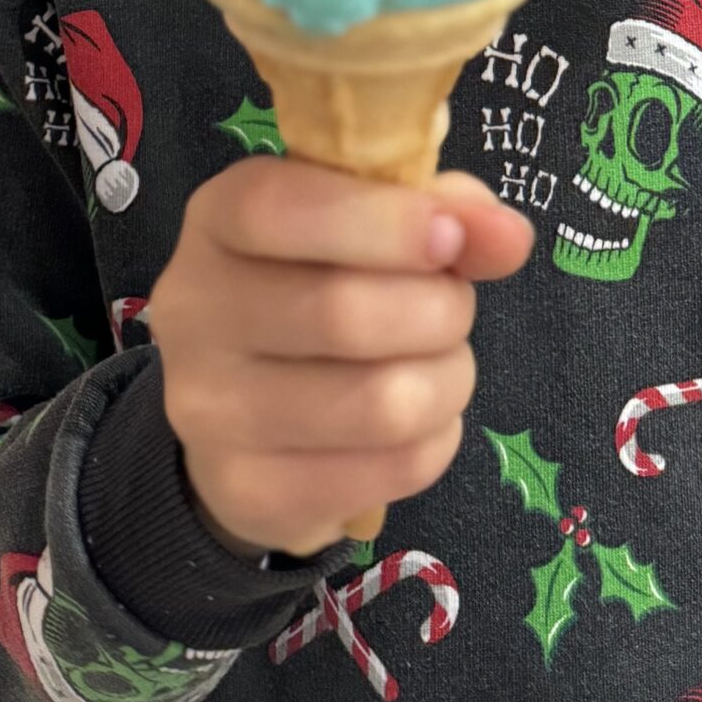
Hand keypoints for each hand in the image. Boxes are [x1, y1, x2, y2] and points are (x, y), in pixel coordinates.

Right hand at [148, 160, 533, 559]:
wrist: (244, 409)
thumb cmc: (318, 282)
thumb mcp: (367, 221)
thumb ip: (441, 209)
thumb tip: (508, 235)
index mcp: (216, 220)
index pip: (276, 210)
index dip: (379, 222)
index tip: (450, 237)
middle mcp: (193, 313)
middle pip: (342, 313)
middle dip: (439, 309)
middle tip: (455, 306)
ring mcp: (210, 413)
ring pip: (379, 402)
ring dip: (448, 378)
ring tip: (444, 363)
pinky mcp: (248, 492)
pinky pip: (390, 470)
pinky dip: (436, 440)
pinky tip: (421, 420)